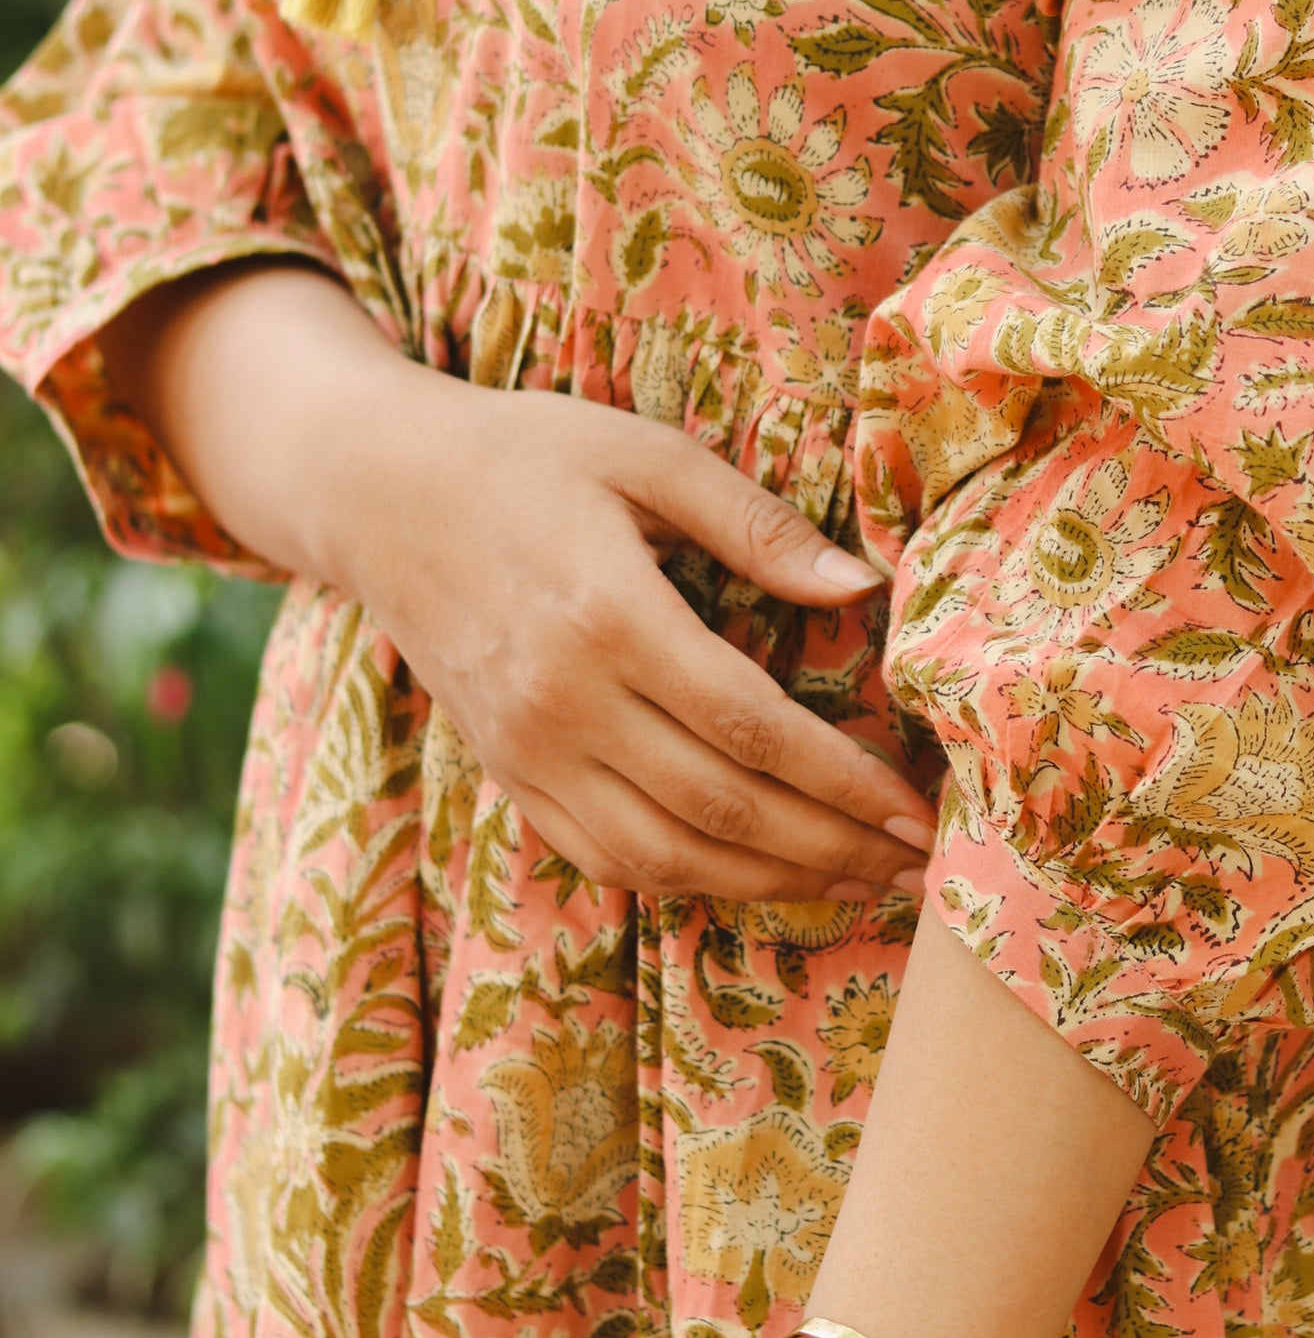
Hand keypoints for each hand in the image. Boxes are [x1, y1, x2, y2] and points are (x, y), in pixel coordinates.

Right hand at [101, 263, 936, 902]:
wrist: (375, 491)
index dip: (842, 781)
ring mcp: (526, 751)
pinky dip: (687, 882)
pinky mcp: (505, 775)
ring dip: (769, 883)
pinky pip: (604, 858)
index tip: (914, 808)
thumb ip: (756, 524)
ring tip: (852, 883)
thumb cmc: (524, 454)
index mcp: (610, 616)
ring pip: (663, 855)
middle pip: (719, 807)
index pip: (750, 728)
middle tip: (912, 864)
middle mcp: (563, 701)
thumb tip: (863, 586)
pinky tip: (753, 876)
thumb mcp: (646, 455)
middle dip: (829, 847)